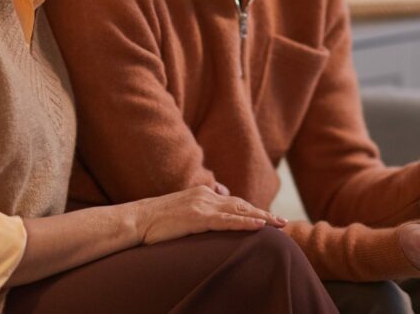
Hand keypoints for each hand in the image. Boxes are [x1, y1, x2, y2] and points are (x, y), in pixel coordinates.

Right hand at [129, 185, 287, 244]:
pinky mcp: (198, 218)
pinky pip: (227, 221)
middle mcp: (206, 196)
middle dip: (264, 213)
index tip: (269, 217)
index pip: (234, 202)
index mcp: (203, 194)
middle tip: (283, 222)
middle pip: (242, 204)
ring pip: (239, 211)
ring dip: (262, 218)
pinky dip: (246, 222)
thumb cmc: (155, 219)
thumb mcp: (181, 208)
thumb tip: (216, 199)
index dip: (253, 210)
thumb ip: (199, 204)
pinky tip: (260, 225)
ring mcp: (203, 206)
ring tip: (280, 224)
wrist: (136, 219)